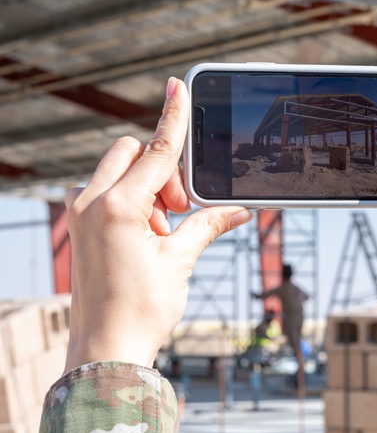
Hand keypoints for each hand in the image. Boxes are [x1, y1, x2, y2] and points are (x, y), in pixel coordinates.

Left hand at [63, 78, 252, 371]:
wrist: (107, 348)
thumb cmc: (141, 309)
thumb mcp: (181, 261)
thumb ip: (207, 224)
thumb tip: (240, 210)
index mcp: (118, 207)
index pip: (156, 151)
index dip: (172, 117)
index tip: (177, 85)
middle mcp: (92, 203)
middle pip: (131, 153)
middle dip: (162, 171)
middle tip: (178, 211)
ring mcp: (81, 214)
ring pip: (118, 171)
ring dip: (147, 189)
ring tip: (162, 233)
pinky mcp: (81, 226)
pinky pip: (107, 192)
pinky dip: (132, 202)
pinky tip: (147, 237)